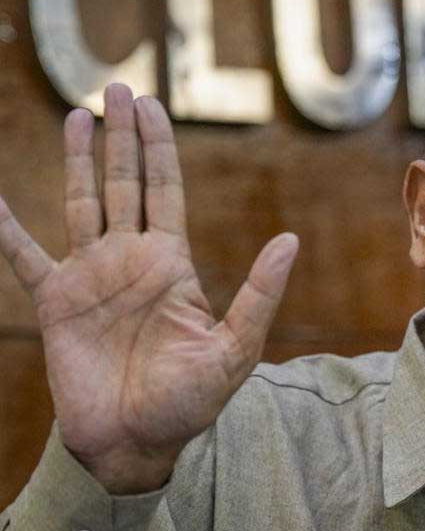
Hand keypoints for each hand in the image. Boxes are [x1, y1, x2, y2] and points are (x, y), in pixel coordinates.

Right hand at [0, 85, 298, 493]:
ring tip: (77, 116)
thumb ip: (259, 293)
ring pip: (81, 202)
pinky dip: (5, 227)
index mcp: (172, 264)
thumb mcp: (235, 347)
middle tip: (117, 88)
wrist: (137, 442)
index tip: (150, 106)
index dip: (158, 147)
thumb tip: (290, 239)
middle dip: (123, 136)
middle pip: (125, 183)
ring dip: (78, 160)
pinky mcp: (56, 302)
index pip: (165, 190)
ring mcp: (91, 277)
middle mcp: (131, 260)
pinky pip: (21, 255)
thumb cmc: (191, 401)